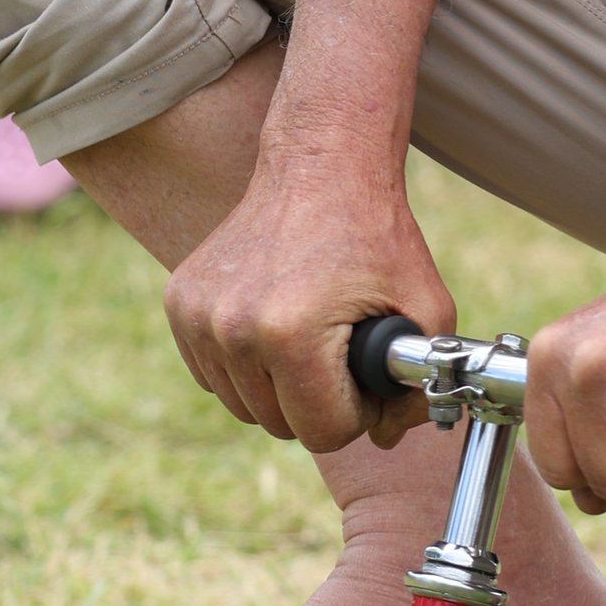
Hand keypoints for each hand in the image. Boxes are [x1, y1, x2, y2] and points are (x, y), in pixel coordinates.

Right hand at [165, 147, 453, 455]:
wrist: (320, 165)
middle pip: (281, 425)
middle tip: (342, 353)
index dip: (358, 412)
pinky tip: (275, 326)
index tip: (367, 373)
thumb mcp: (426, 306)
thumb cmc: (377, 234)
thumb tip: (391, 440)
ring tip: (311, 337)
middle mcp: (231, 328)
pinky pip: (215, 376)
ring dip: (280, 388)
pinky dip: (246, 367)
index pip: (323, 433)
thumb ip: (421, 387)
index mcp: (289, 333)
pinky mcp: (178, 303)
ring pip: (244, 406)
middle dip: (319, 403)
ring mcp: (196, 315)